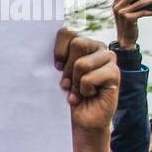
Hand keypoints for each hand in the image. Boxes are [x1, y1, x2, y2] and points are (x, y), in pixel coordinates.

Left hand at [54, 27, 117, 151]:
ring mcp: (108, 59)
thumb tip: (36, 46)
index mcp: (81, 43)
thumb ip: (54, 59)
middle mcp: (97, 47)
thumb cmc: (64, 95)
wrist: (80, 120)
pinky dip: (84, 90)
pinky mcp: (115, 74)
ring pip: (82, 63)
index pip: (67, 32)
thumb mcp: (55, 75)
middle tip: (67, 83)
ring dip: (75, 82)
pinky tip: (89, 95)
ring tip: (78, 91)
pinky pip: (90, 78)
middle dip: (67, 69)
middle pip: (77, 43)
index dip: (58, 50)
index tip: (55, 67)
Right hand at [111, 0, 151, 50]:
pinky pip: (143, 12)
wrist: (125, 40)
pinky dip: (151, 12)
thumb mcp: (127, 13)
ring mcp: (123, 13)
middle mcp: (117, 7)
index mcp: (116, 4)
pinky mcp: (129, 19)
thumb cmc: (128, 25)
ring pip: (140, 3)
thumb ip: (132, 3)